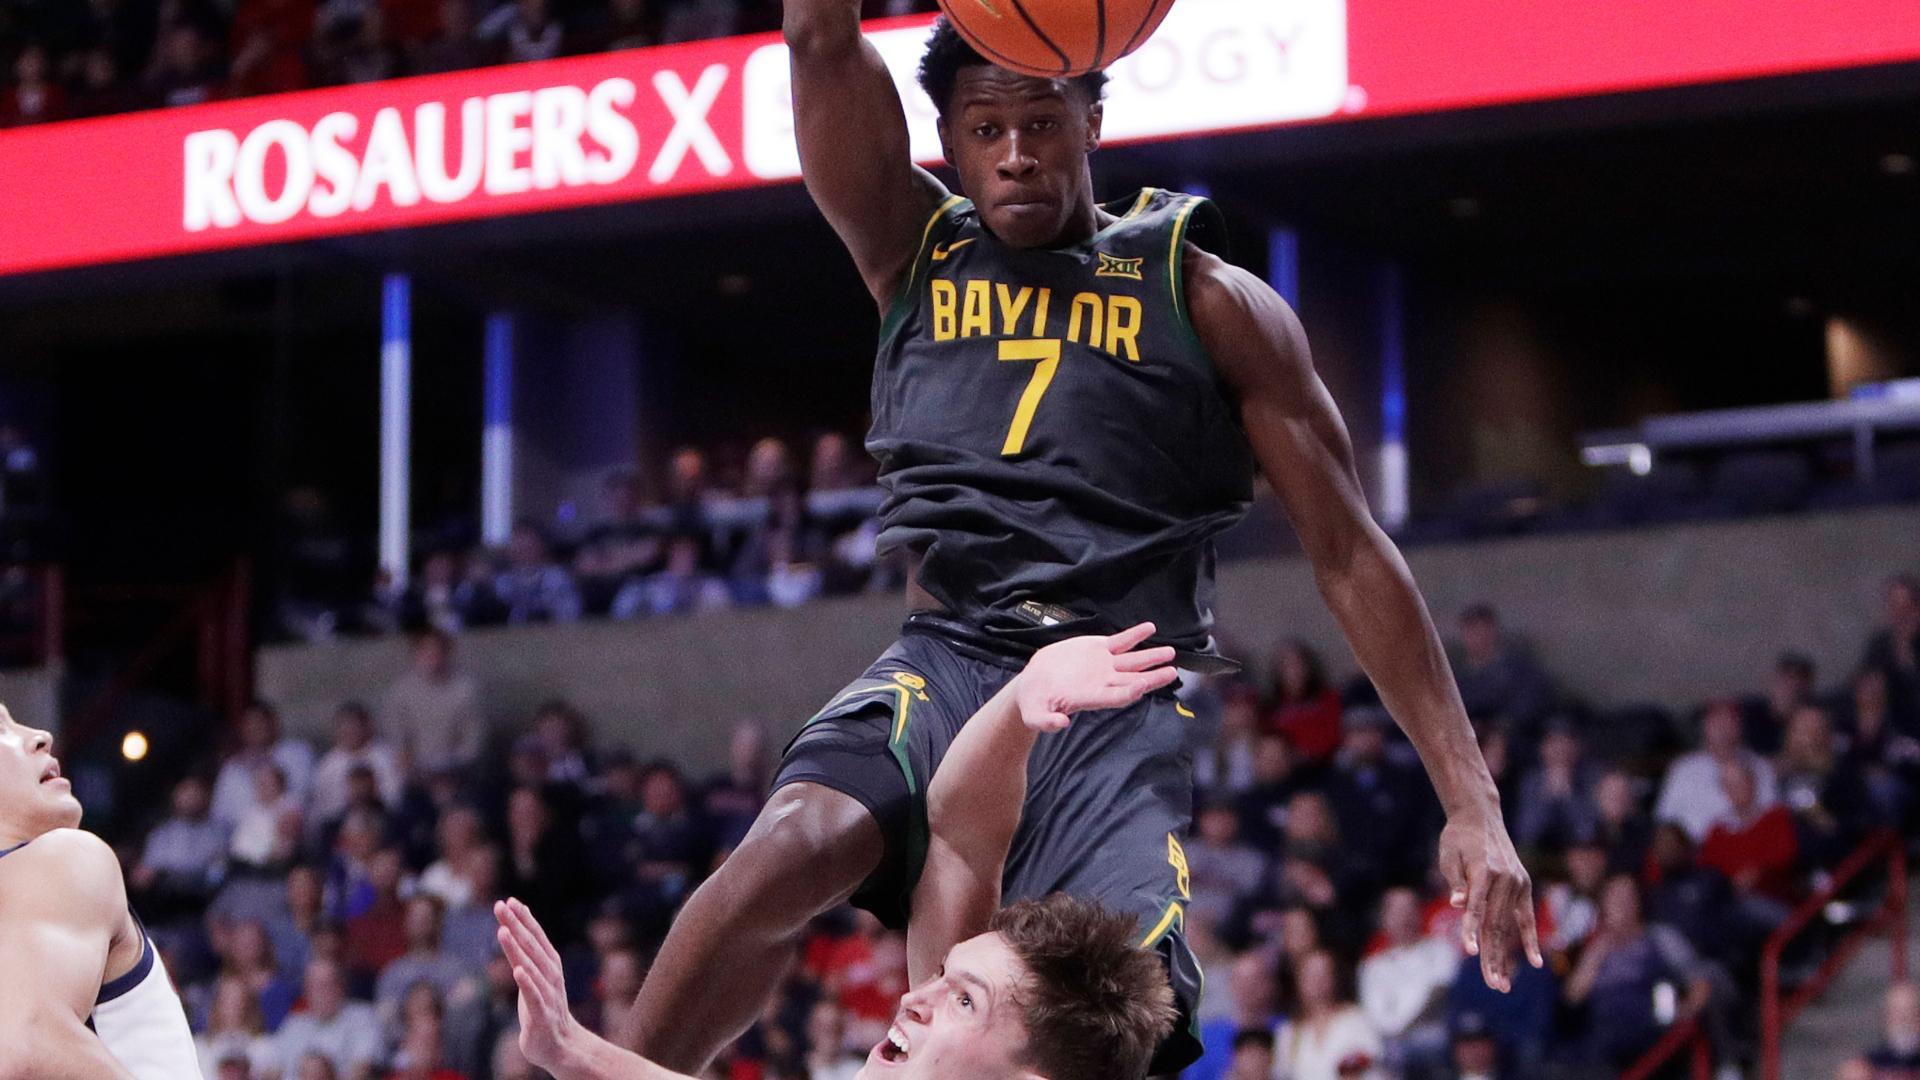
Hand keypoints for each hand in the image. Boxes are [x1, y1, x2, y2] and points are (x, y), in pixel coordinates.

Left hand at [495, 898, 582, 1071]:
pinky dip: (527, 983)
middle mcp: (551, 973)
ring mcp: (548, 993)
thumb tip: (519, 918)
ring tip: (503, 932)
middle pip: (531, 946)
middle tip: (501, 906)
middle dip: (515, 925)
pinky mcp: (542, 1014)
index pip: (535, 935)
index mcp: (549, 962)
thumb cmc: (544, 1006)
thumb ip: (528, 948)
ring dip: (517, 949)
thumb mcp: (537, 972)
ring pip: (530, 967)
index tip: (509, 900)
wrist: (560, 1044)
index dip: (522, 918)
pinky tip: (518, 971)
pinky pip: (534, 996)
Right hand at [1013, 623, 1177, 732]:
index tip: (1140, 688)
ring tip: (1170, 652)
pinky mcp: (1098, 648)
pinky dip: (1135, 635)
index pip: (1114, 697)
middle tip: (1171, 672)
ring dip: (1152, 657)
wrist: (1035, 686)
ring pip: (1133, 660)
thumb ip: (1047, 721)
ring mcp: (1104, 665)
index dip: (1127, 693)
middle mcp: (1103, 682)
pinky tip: (1150, 628)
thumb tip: (1060, 724)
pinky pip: (1121, 641)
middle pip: (1133, 679)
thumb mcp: (1035, 715)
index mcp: (1091, 698)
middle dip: (1152, 676)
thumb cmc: (1036, 704)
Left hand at [1440, 812, 1542, 992]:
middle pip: (1496, 924)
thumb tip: (1458, 905)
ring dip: (1505, 955)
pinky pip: (1527, 918)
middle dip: (1493, 956)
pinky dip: (1529, 940)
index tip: (1470, 952)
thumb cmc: (1457, 837)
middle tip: (1493, 985)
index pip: (1477, 907)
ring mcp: (1517, 883)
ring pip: (1509, 926)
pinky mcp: (1523, 886)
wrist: (1480, 817)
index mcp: (1485, 870)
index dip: (1472, 930)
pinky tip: (1535, 962)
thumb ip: (1454, 880)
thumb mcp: (1448, 854)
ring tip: (1502, 983)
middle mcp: (1506, 879)